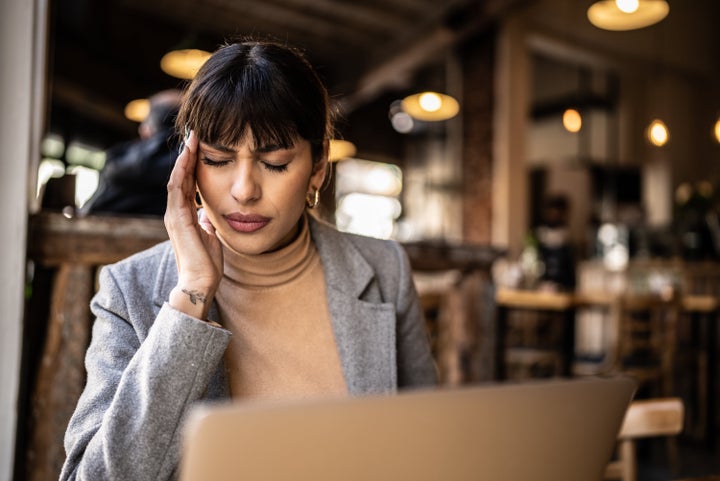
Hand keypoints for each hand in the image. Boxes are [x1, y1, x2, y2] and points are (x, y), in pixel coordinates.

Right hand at [164, 131, 222, 319]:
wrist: (200, 283)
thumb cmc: (207, 264)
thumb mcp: (211, 236)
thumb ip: (208, 223)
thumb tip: (210, 214)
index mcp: (184, 215)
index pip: (187, 184)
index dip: (193, 165)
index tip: (202, 145)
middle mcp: (175, 212)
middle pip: (180, 177)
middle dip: (187, 155)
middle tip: (195, 133)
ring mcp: (174, 215)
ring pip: (176, 179)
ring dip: (184, 158)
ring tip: (192, 138)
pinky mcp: (177, 219)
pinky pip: (177, 190)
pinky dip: (181, 172)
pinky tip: (187, 157)